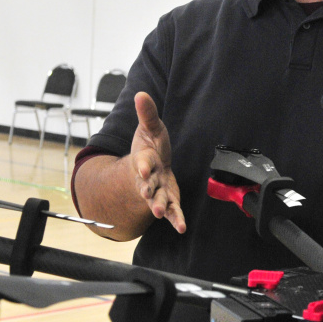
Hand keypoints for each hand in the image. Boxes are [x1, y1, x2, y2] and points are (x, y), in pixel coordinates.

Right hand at [130, 92, 185, 232]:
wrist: (150, 165)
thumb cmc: (150, 147)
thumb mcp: (150, 128)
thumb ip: (147, 113)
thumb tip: (141, 93)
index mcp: (144, 160)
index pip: (142, 163)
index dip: (143, 166)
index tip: (143, 169)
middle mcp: (148, 178)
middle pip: (147, 186)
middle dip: (147, 191)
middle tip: (148, 197)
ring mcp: (157, 191)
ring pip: (156, 200)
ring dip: (158, 207)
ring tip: (160, 213)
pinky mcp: (167, 199)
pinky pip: (171, 211)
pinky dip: (175, 219)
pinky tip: (181, 227)